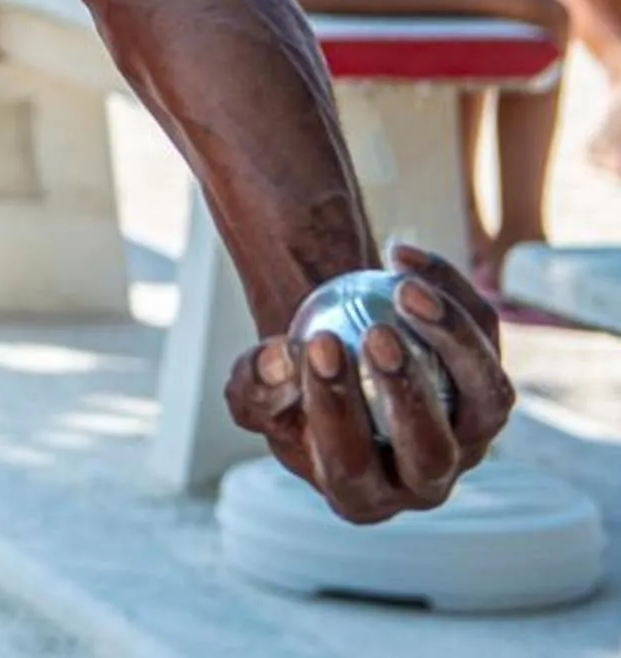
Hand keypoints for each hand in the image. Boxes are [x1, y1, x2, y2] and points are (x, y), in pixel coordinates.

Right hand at [225, 245, 512, 523]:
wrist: (338, 354)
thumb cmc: (289, 384)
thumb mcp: (256, 391)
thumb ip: (255, 385)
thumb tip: (279, 359)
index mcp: (360, 493)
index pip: (351, 464)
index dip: (337, 409)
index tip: (318, 344)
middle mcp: (426, 478)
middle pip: (432, 450)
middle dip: (407, 394)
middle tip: (376, 332)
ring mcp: (472, 437)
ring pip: (488, 400)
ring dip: (453, 342)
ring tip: (404, 290)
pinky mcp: (494, 387)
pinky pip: (486, 338)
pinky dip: (449, 293)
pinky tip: (399, 255)